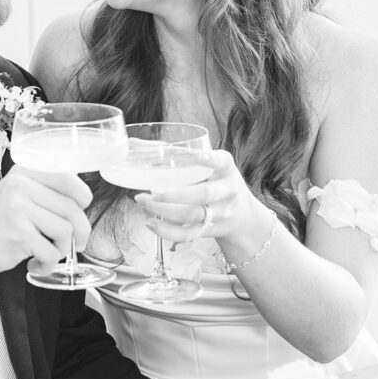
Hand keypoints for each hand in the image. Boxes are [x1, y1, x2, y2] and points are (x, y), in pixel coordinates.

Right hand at [0, 166, 92, 277]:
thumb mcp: (12, 195)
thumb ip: (41, 191)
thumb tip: (80, 202)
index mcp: (22, 173)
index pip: (67, 179)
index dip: (82, 198)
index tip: (81, 210)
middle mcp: (20, 186)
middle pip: (72, 208)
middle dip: (81, 231)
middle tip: (77, 243)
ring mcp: (19, 210)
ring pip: (65, 231)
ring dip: (62, 249)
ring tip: (47, 253)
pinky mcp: (19, 235)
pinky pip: (52, 252)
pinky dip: (48, 264)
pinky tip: (35, 264)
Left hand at [135, 149, 255, 243]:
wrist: (243, 216)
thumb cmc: (217, 183)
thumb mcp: (211, 166)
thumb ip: (179, 155)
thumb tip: (134, 144)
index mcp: (227, 170)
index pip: (223, 162)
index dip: (211, 160)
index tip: (198, 156)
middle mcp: (226, 192)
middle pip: (203, 194)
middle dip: (176, 194)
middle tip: (154, 190)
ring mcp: (219, 214)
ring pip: (191, 215)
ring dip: (163, 210)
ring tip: (142, 200)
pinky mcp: (209, 231)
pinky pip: (188, 234)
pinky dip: (167, 231)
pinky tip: (150, 223)